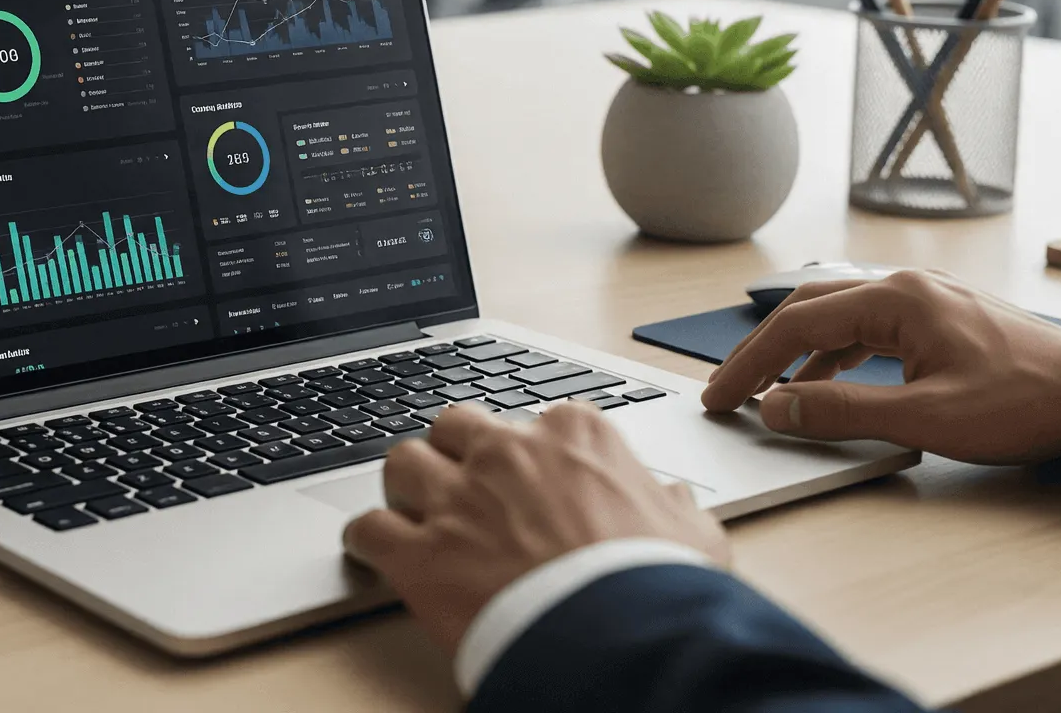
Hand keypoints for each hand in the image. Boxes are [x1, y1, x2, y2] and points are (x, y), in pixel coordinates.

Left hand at [342, 402, 728, 657]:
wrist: (625, 639)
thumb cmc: (660, 585)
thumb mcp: (692, 534)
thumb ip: (673, 506)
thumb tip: (671, 499)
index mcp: (573, 436)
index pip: (534, 421)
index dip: (529, 456)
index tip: (530, 482)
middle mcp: (508, 453)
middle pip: (457, 426)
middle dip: (456, 454)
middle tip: (464, 489)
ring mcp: (459, 499)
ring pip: (403, 461)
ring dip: (406, 487)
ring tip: (415, 514)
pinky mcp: (421, 553)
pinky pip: (367, 529)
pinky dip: (368, 541)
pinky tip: (376, 553)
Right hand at [700, 271, 1060, 463]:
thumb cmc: (1025, 403)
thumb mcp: (926, 417)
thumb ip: (842, 411)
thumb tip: (776, 406)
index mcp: (896, 298)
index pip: (797, 325)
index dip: (750, 364)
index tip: (720, 397)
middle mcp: (904, 286)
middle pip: (807, 310)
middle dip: (762, 352)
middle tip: (729, 391)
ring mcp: (924, 299)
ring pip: (836, 318)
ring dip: (797, 355)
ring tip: (770, 394)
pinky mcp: (938, 318)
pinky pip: (866, 329)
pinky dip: (833, 357)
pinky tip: (827, 386)